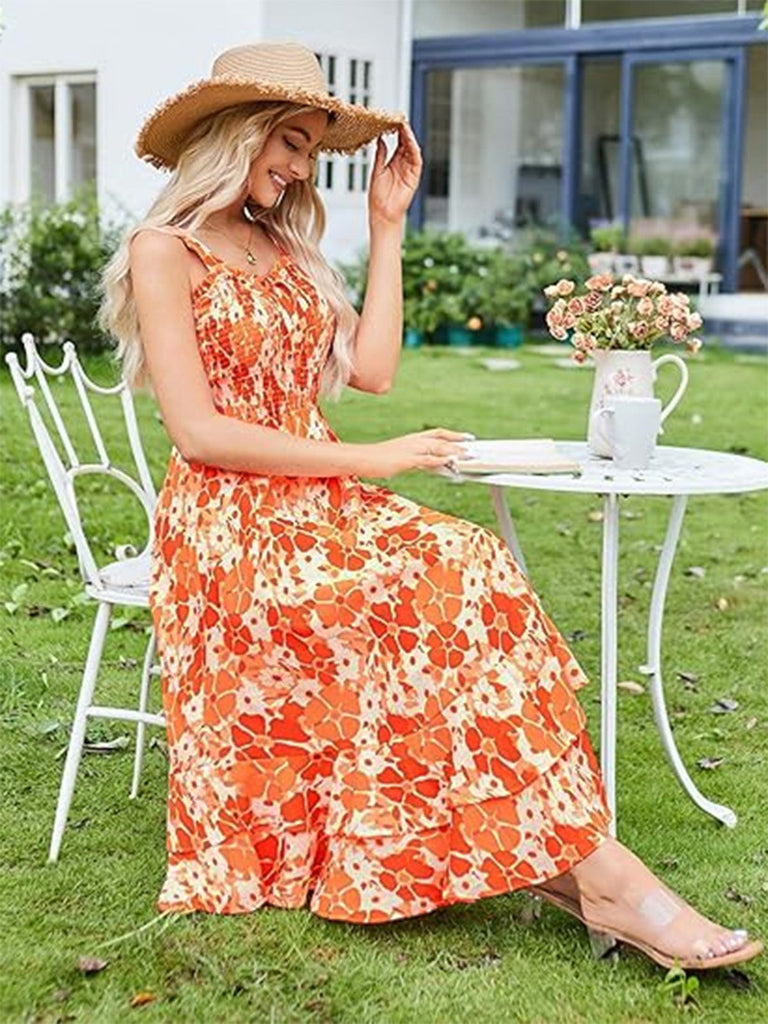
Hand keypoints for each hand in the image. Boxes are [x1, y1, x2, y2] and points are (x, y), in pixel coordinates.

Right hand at [354, 428, 470, 478]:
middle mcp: (413, 441)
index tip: (467, 437)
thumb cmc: (376, 460)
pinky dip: (441, 460)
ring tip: (468, 455)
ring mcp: (410, 449)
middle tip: (473, 447)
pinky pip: (427, 459)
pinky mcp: (406, 460)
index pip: (437, 433)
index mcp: (412, 439)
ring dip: (454, 451)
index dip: (453, 435)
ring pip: (437, 447)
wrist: (361, 458)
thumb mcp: (399, 458)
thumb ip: (415, 460)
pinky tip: (450, 463)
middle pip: (441, 439)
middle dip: (458, 443)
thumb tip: (428, 465)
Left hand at [367, 122, 422, 225]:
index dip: (396, 131)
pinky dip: (414, 149)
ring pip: (412, 149)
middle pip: (406, 143)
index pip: (398, 142)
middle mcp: (403, 164)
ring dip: (409, 137)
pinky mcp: (414, 176)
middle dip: (404, 130)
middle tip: (400, 118)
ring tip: (404, 126)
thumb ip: (380, 155)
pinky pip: (416, 160)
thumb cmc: (378, 197)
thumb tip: (380, 140)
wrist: (382, 213)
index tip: (392, 120)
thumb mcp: (376, 171)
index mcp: (393, 162)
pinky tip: (409, 141)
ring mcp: (409, 170)